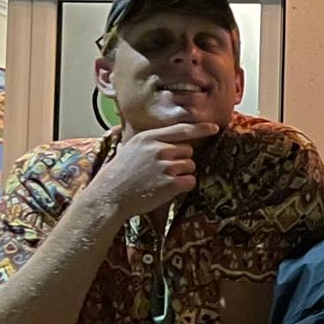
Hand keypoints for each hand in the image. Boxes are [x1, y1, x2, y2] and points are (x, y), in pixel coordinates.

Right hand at [87, 122, 215, 218]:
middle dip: (181, 160)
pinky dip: (183, 186)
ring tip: (161, 180)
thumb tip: (168, 139)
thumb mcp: (130, 148)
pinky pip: (190, 181)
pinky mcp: (170, 184)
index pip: (181, 129)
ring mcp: (165, 166)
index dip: (201, 128)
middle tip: (162, 170)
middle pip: (188, 151)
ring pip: (190, 166)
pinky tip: (167, 189)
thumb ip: (150, 141)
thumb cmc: (118, 174)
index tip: (214, 128)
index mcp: (148, 138)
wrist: (109, 195)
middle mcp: (158, 149)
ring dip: (182, 174)